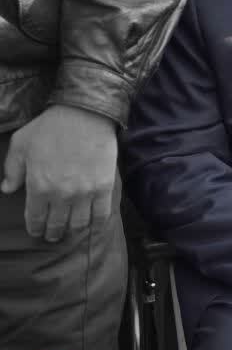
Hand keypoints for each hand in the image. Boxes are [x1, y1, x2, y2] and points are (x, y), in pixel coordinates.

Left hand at [1, 105, 116, 241]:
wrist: (85, 115)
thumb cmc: (50, 127)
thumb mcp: (21, 144)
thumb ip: (12, 169)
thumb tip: (7, 189)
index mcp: (38, 186)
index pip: (35, 218)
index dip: (35, 228)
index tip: (36, 231)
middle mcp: (61, 195)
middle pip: (57, 225)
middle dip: (53, 233)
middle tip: (53, 235)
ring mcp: (85, 193)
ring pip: (78, 224)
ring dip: (73, 230)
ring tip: (71, 229)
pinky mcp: (104, 188)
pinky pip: (101, 215)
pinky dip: (95, 223)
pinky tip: (91, 223)